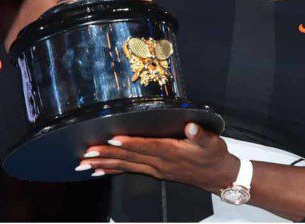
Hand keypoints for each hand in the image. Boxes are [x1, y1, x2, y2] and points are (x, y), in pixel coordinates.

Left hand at [77, 123, 239, 194]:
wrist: (219, 177)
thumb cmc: (214, 156)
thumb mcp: (212, 142)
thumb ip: (200, 135)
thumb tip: (191, 128)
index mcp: (171, 153)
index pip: (147, 147)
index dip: (129, 144)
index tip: (112, 139)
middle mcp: (159, 163)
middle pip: (129, 158)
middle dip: (106, 156)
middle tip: (87, 154)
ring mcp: (154, 169)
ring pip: (124, 166)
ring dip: (103, 164)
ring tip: (84, 163)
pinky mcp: (153, 172)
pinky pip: (128, 171)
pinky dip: (112, 170)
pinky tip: (98, 171)